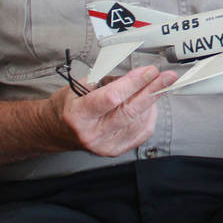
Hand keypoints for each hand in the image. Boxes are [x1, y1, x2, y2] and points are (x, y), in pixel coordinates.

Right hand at [51, 65, 177, 156]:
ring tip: (156, 87)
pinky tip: (149, 105)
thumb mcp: (80, 85)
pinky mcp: (114, 151)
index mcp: (79, 114)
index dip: (134, 83)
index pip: (112, 97)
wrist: (55, 131)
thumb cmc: (69, 105)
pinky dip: (149, 117)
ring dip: (152, 102)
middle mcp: (92, 133)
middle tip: (167, 77)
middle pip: (130, 111)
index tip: (150, 71)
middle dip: (152, 91)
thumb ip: (108, 80)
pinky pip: (141, 134)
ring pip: (139, 122)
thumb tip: (138, 75)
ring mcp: (104, 146)